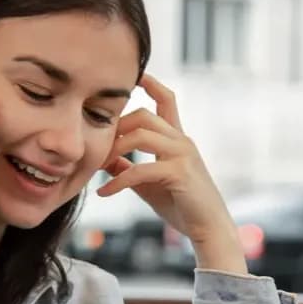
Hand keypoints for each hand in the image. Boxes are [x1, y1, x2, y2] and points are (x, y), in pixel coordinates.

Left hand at [97, 75, 247, 273]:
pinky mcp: (180, 173)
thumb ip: (128, 167)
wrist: (207, 228)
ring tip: (97, 167)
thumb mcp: (148, 183)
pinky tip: (104, 192)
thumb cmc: (180, 205)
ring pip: (141, 135)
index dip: (151, 84)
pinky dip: (117, 181)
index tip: (133, 74)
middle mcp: (182, 141)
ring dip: (113, 149)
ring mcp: (183, 154)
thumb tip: (105, 160)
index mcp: (176, 139)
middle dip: (115, 129)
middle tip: (95, 149)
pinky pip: (140, 169)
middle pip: (143, 115)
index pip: (167, 100)